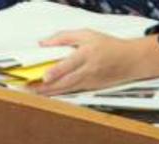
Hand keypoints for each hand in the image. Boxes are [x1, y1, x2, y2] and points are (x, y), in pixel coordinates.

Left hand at [35, 32, 158, 95]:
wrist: (130, 60)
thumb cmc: (108, 45)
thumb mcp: (87, 34)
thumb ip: (64, 37)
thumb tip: (43, 43)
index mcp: (88, 53)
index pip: (70, 64)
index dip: (56, 71)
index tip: (44, 76)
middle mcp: (88, 70)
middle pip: (64, 81)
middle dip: (45, 87)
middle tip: (28, 89)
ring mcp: (88, 81)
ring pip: (65, 89)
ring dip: (47, 93)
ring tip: (31, 93)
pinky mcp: (88, 89)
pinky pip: (69, 92)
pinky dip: (56, 94)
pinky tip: (44, 95)